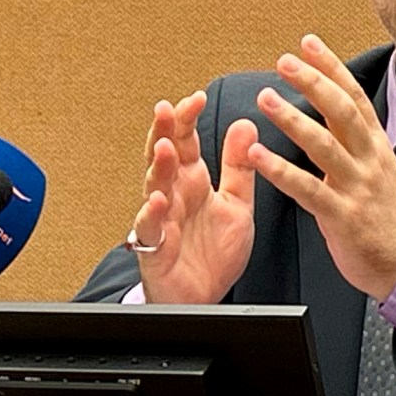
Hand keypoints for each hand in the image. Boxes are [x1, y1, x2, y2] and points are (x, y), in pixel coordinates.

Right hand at [127, 89, 259, 303]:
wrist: (205, 297)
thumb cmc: (214, 253)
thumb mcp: (237, 204)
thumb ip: (239, 166)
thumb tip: (245, 124)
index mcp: (192, 182)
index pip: (185, 141)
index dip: (187, 119)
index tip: (197, 98)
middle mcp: (173, 195)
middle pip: (163, 156)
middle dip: (164, 132)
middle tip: (167, 109)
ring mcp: (161, 219)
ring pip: (154, 187)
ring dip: (159, 167)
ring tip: (166, 147)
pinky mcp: (154, 247)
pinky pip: (150, 228)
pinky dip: (152, 214)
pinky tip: (158, 201)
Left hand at [244, 35, 395, 301]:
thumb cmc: (386, 217)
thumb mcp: (377, 169)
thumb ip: (355, 140)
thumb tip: (334, 108)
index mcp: (375, 146)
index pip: (354, 96)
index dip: (331, 67)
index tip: (309, 43)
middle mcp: (368, 160)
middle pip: (341, 111)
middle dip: (313, 82)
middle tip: (284, 61)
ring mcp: (357, 187)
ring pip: (324, 144)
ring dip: (292, 118)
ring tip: (265, 98)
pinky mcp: (342, 216)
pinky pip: (308, 189)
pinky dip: (280, 170)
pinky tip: (257, 156)